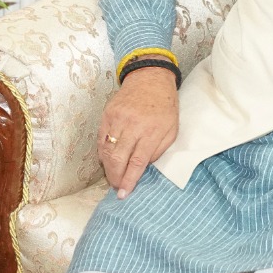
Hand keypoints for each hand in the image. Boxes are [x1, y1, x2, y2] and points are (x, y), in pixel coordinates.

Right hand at [98, 66, 179, 199]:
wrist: (150, 79)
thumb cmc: (165, 107)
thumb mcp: (171, 130)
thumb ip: (158, 150)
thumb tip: (142, 168)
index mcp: (151, 131)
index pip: (137, 162)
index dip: (129, 180)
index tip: (124, 193)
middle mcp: (132, 125)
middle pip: (118, 158)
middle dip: (115, 177)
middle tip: (116, 187)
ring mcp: (117, 119)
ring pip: (106, 150)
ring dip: (107, 167)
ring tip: (112, 176)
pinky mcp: (107, 114)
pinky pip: (101, 139)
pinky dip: (102, 152)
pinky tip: (107, 160)